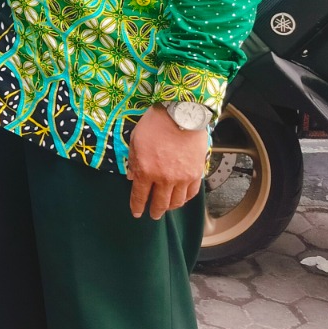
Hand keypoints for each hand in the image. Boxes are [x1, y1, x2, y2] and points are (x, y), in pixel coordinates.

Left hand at [126, 105, 208, 219]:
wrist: (181, 114)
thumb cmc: (155, 124)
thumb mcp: (135, 141)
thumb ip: (133, 162)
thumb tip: (131, 177)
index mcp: (146, 171)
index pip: (140, 196)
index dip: (137, 207)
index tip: (137, 213)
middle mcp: (164, 179)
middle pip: (159, 204)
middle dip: (154, 211)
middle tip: (153, 214)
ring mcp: (182, 178)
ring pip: (176, 202)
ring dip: (170, 207)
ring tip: (167, 207)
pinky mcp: (196, 174)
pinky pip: (191, 193)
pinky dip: (185, 199)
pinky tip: (181, 198)